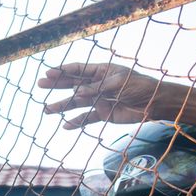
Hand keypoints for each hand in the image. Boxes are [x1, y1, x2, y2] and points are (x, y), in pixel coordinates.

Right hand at [39, 62, 192, 128]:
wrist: (155, 103)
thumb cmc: (139, 86)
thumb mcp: (117, 84)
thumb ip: (96, 89)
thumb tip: (76, 94)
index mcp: (101, 71)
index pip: (78, 70)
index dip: (63, 71)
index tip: (48, 73)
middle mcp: (97, 85)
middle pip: (73, 84)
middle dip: (57, 85)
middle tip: (40, 84)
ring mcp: (99, 99)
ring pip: (76, 103)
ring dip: (62, 106)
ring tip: (47, 110)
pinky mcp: (104, 114)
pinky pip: (87, 118)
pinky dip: (77, 122)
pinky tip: (65, 125)